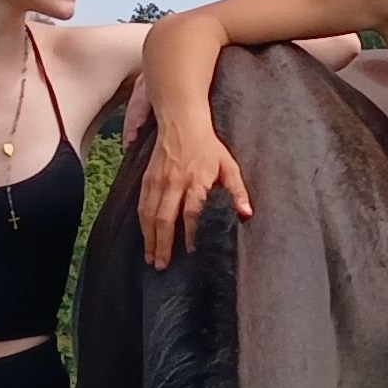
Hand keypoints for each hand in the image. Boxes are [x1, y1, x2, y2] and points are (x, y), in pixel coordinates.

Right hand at [137, 118, 251, 269]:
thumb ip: (237, 191)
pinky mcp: (146, 178)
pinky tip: (144, 237)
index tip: (191, 251)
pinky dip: (141, 223)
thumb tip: (246, 213)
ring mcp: (158, 181)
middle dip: (163, 244)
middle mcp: (174, 182)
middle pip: (165, 218)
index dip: (190, 233)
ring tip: (151, 258)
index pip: (191, 212)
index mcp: (196, 180)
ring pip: (149, 214)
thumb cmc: (208, 146)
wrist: (181, 122)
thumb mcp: (229, 165)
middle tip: (162, 265)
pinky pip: (141, 205)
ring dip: (149, 238)